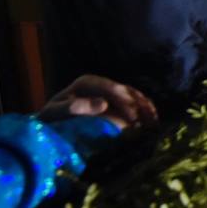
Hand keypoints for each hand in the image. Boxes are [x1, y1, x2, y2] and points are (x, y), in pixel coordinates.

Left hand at [39, 75, 157, 129]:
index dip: (123, 101)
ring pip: (134, 96)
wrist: (51, 125)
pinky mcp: (117, 103)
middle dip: (138, 106)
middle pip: (125, 91)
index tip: (133, 117)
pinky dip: (145, 111)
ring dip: (146, 109)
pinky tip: (153, 122)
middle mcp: (102, 84)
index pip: (110, 88)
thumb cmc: (52, 119)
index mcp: (87, 83)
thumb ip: (74, 107)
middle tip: (148, 122)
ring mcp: (111, 93)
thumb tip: (103, 104)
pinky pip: (135, 104)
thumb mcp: (56, 112)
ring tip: (155, 123)